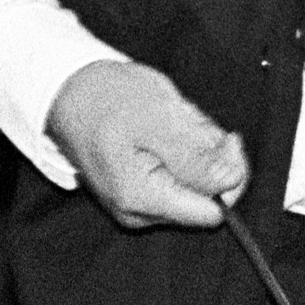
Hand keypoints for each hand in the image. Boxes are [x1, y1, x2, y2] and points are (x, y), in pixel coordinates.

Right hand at [47, 58, 246, 228]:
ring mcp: (139, 201)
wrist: (72, 92)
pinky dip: (184, 146)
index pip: (214, 211)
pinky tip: (166, 127)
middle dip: (209, 155)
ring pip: (196, 180)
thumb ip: (195, 158)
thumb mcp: (160, 120)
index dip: (229, 173)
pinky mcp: (141, 188)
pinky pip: (181, 172)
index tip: (225, 138)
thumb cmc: (109, 100)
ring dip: (196, 146)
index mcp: (143, 198)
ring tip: (172, 121)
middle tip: (189, 122)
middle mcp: (140, 211)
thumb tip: (232, 182)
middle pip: (208, 194)